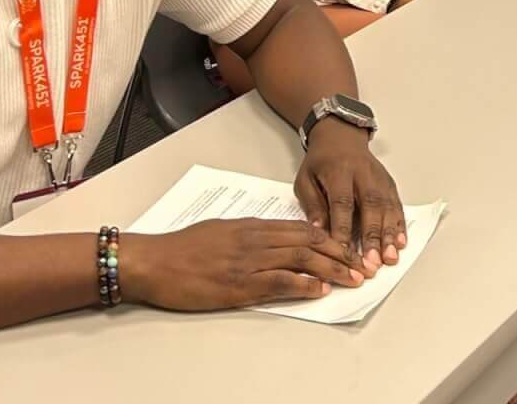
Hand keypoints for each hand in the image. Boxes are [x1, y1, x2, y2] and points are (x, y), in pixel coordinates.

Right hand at [124, 216, 365, 309]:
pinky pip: (278, 282)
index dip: (330, 238)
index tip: (349, 247)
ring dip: (330, 270)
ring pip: (300, 260)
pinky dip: (302, 285)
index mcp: (253, 225)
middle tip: (360, 265)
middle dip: (339, 253)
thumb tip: (276, 240)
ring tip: (351, 278)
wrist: (156, 261)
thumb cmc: (184, 247)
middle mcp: (256, 239)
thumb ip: (251, 234)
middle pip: (308, 242)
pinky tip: (319, 290)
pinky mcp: (238, 285)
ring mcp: (249, 262)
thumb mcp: (223, 230)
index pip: (302, 228)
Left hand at [295, 118, 406, 273]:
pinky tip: (401, 242)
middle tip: (373, 263)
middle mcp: (362, 173)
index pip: (342, 203)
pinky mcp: (388, 182)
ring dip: (390, 233)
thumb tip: (318, 231)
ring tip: (390, 257)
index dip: (343, 229)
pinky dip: (399, 224)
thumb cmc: (321, 161)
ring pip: (386, 206)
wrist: (340, 135)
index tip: (343, 254)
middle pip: (370, 205)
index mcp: (338, 171)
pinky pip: (396, 204)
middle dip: (373, 236)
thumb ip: (312, 204)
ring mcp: (378, 178)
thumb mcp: (305, 179)